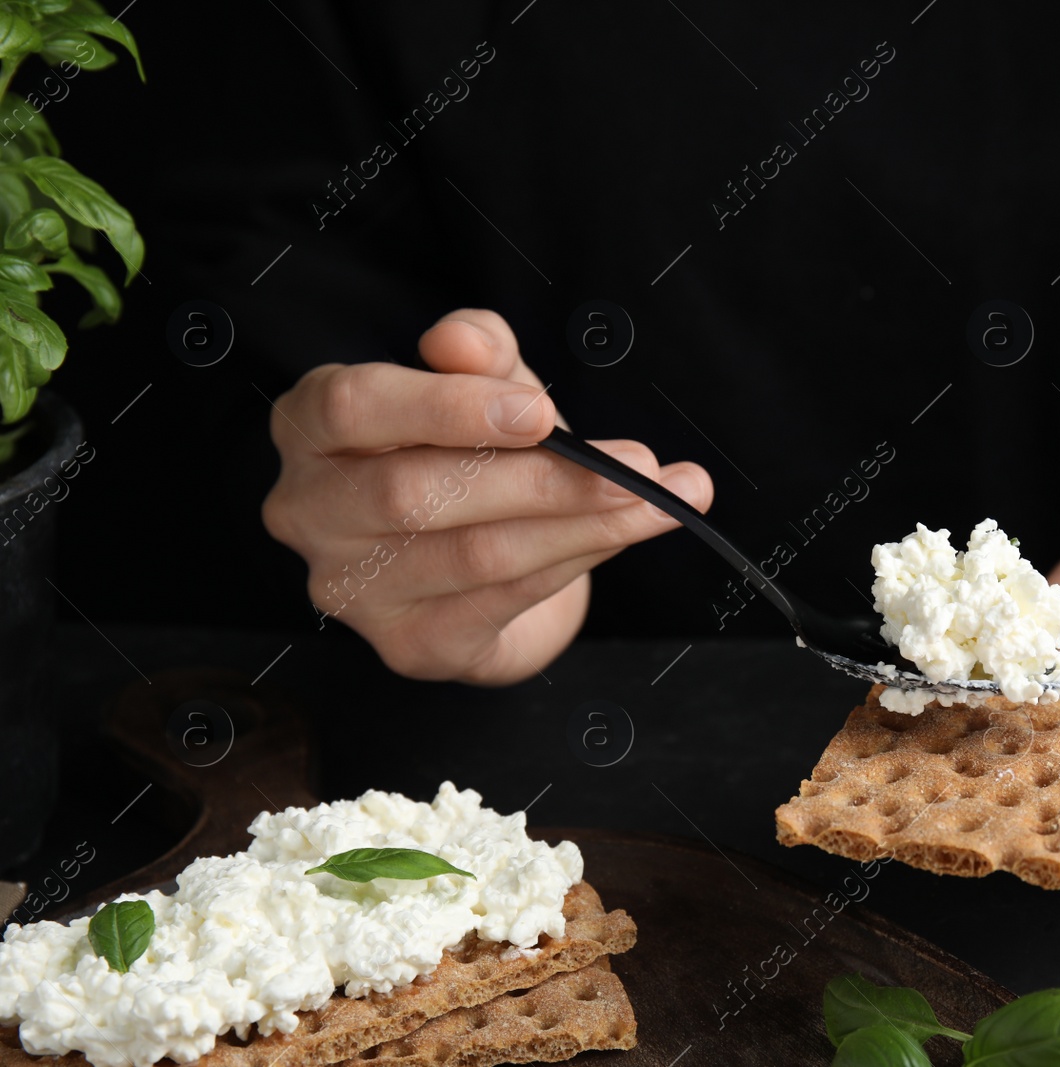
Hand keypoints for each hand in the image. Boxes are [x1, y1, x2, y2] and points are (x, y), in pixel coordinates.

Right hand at [262, 308, 713, 683]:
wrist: (484, 559)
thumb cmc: (470, 453)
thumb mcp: (483, 384)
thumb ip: (479, 353)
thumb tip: (461, 340)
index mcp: (312, 425)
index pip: (356, 407)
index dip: (449, 408)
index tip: (542, 411)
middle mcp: (309, 511)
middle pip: (418, 493)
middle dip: (543, 479)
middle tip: (637, 466)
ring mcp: (350, 588)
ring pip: (475, 554)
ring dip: (583, 525)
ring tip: (661, 500)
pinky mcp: (407, 645)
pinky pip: (501, 602)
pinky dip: (574, 562)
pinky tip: (626, 534)